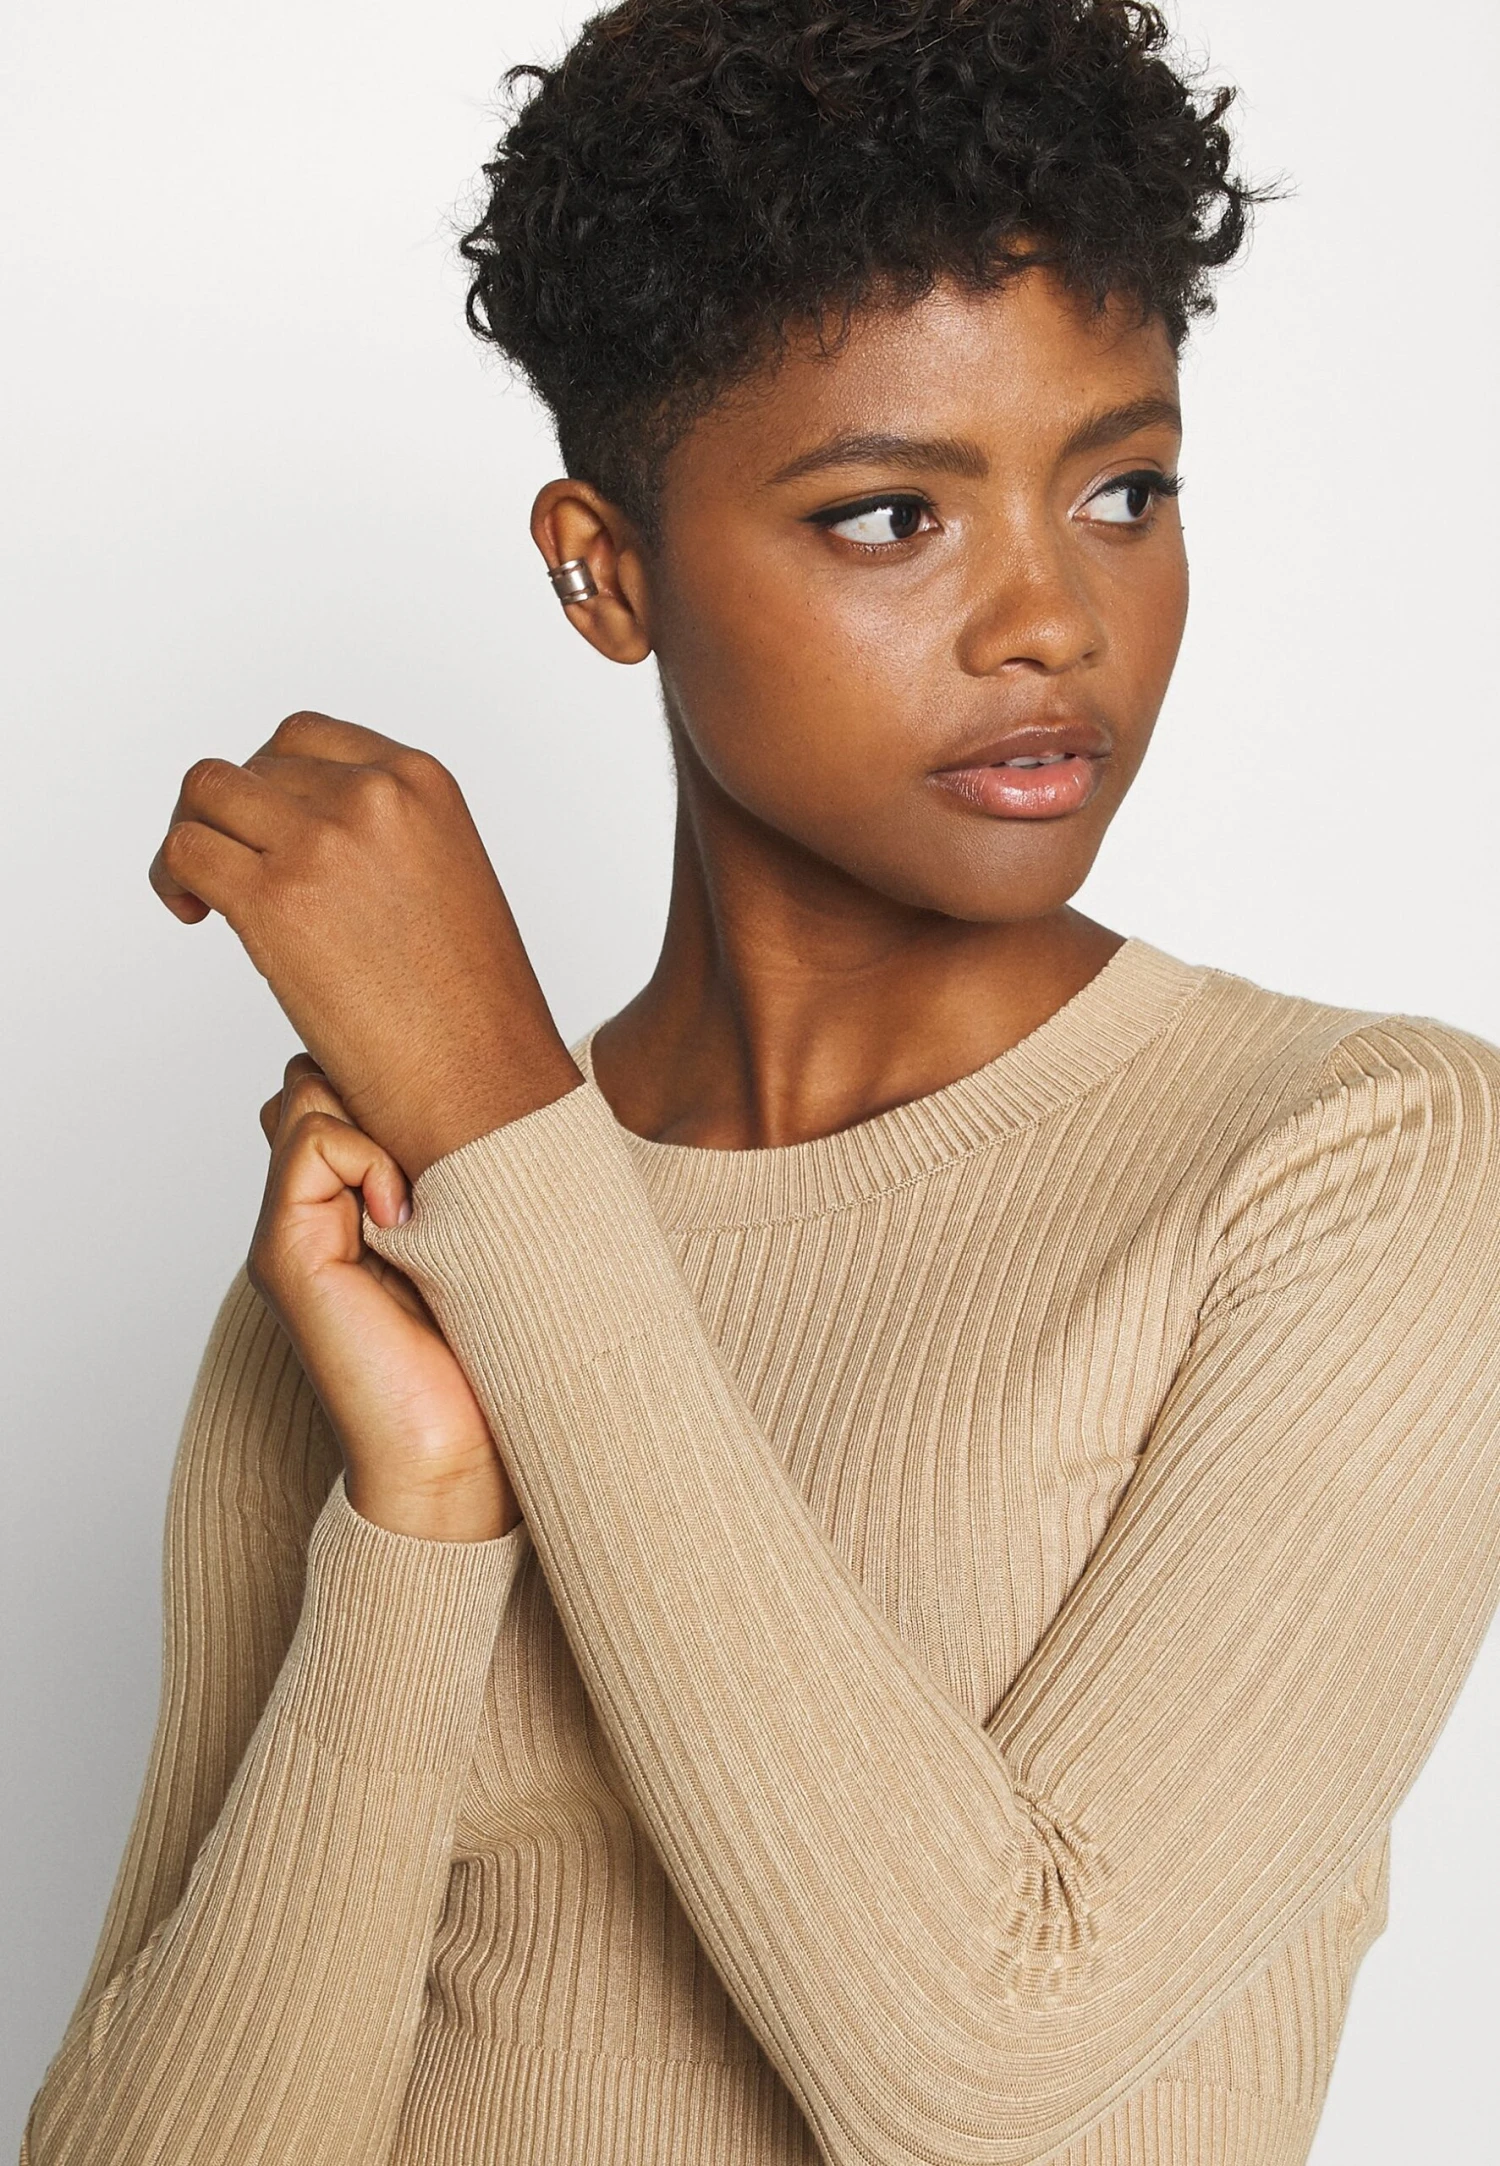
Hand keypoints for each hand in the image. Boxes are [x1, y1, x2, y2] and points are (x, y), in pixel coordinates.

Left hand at [148, 713, 582, 1176]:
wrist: (483, 1081)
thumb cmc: (473, 1011)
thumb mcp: (448, 881)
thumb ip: (384, 840)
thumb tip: (299, 845)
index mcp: (423, 784)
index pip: (307, 740)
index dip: (270, 782)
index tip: (265, 829)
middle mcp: (371, 796)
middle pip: (253, 766)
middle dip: (232, 816)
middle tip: (230, 872)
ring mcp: (320, 842)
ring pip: (206, 792)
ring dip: (191, 833)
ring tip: (200, 892)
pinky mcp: (274, 899)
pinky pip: (184, 851)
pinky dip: (170, 876)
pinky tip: (193, 914)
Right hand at [249, 1055, 522, 1541]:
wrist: (461, 1459)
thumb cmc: (490, 1358)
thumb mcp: (483, 1239)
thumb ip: (455, 1176)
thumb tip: (484, 1097)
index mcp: (352, 1207)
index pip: (337, 1086)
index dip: (391, 1080)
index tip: (460, 1122)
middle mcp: (311, 1213)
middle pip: (312, 1078)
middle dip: (375, 1083)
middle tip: (438, 1143)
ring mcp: (291, 1233)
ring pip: (304, 1096)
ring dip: (372, 1118)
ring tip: (421, 1192)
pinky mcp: (287, 1254)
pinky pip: (310, 1144)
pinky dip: (363, 1157)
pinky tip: (403, 1219)